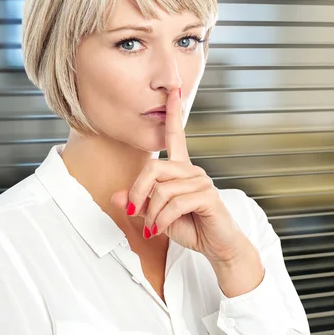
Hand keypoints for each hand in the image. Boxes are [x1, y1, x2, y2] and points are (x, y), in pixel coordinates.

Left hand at [112, 89, 250, 263]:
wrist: (217, 245)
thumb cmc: (191, 227)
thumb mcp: (157, 215)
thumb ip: (140, 203)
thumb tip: (116, 197)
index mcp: (181, 169)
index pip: (176, 134)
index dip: (174, 111)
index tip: (174, 89)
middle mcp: (192, 170)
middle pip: (155, 167)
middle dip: (138, 191)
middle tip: (132, 210)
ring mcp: (202, 182)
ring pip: (163, 189)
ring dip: (152, 214)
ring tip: (152, 227)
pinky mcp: (208, 196)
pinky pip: (175, 203)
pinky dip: (162, 219)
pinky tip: (161, 229)